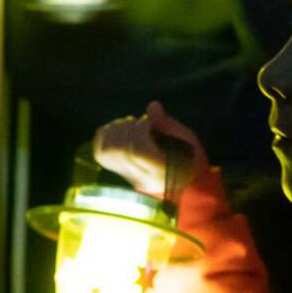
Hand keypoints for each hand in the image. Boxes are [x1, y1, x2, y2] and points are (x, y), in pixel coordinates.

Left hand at [93, 101, 209, 195]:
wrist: (187, 186)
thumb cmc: (191, 160)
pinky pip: (100, 154)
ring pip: (105, 152)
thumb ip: (168, 125)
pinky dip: (104, 136)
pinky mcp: (119, 174)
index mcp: (161, 171)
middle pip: (117, 151)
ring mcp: (128, 178)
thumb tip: (152, 107)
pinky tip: (118, 129)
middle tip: (138, 123)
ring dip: (114, 131)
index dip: (138, 130)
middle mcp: (141, 178)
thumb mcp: (188, 140)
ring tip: (129, 126)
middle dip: (125, 129)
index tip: (148, 123)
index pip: (136, 151)